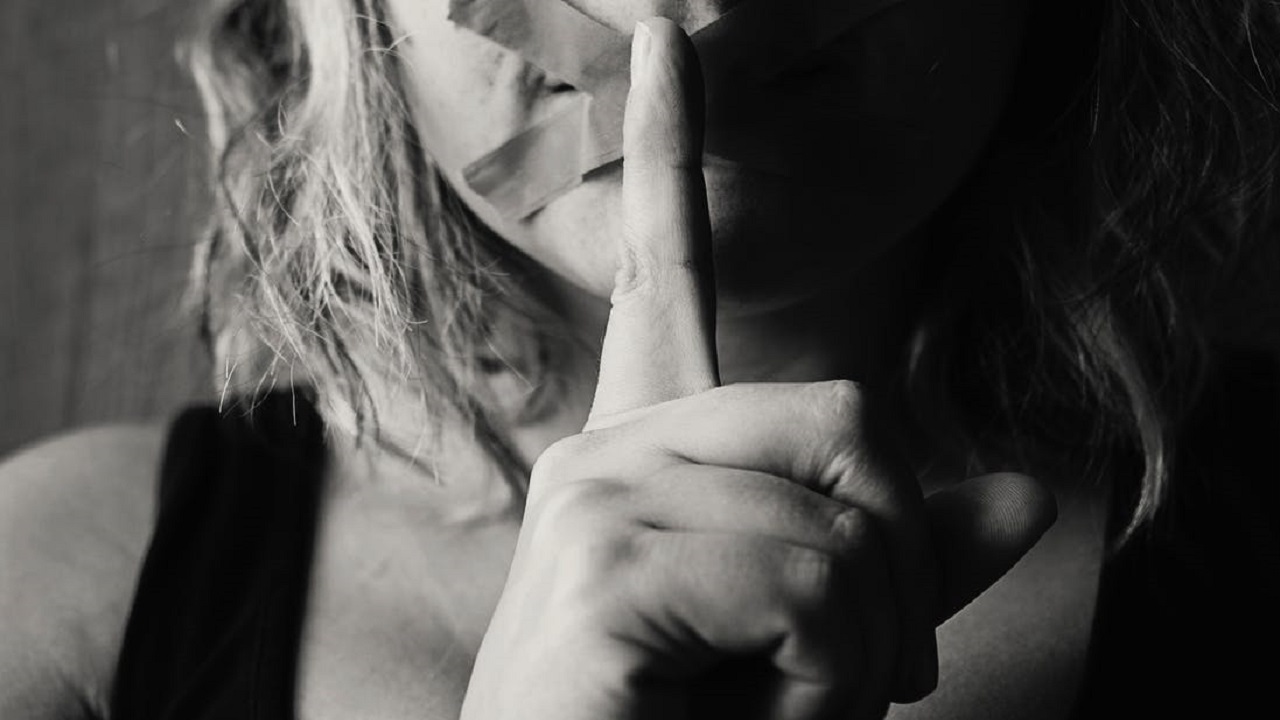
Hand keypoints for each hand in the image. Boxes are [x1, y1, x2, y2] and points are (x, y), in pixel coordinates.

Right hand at [459, 18, 1056, 719]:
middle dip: (898, 561)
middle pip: (847, 410)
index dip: (671, 149)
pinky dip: (832, 685)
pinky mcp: (599, 567)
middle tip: (860, 675)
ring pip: (847, 513)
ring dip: (866, 649)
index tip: (668, 39)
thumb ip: (911, 560)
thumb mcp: (819, 642)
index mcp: (647, 455)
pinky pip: (813, 581)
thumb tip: (1034, 493)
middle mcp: (605, 452)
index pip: (664, 274)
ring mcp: (593, 500)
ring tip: (785, 713)